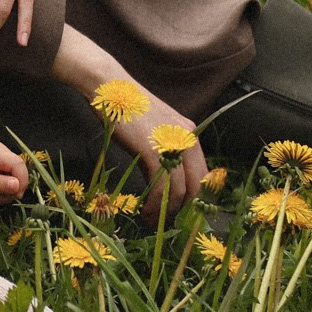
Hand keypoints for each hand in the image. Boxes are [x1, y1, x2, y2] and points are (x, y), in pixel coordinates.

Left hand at [0, 139, 29, 202]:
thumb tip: (18, 185)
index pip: (18, 164)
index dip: (21, 182)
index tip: (14, 197)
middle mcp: (1, 151)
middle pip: (19, 171)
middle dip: (13, 189)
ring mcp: (1, 157)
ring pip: (16, 176)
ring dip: (8, 191)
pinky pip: (10, 178)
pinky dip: (4, 189)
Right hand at [50, 26, 206, 222]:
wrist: (109, 86)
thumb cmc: (125, 106)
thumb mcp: (153, 129)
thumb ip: (163, 150)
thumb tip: (162, 180)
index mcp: (189, 134)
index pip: (202, 175)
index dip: (195, 200)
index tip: (182, 216)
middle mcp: (187, 139)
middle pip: (197, 186)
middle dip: (185, 211)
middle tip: (170, 225)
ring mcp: (172, 144)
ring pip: (180, 190)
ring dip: (167, 212)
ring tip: (153, 222)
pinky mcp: (155, 149)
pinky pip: (162, 187)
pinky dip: (155, 205)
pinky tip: (145, 212)